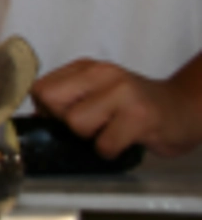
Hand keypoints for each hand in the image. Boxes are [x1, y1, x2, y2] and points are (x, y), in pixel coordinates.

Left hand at [32, 59, 197, 157]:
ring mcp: (122, 92)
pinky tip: (123, 142)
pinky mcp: (140, 116)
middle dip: (64, 123)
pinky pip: (105, 144)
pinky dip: (110, 151)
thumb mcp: (97, 92)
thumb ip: (67, 100)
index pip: (40, 87)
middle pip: (51, 102)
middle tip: (90, 127)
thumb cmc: (135, 106)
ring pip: (76, 123)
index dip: (47, 110)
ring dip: (90, 138)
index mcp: (86, 67)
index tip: (65, 118)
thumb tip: (36, 120)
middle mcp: (102, 73)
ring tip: (110, 132)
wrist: (183, 108)